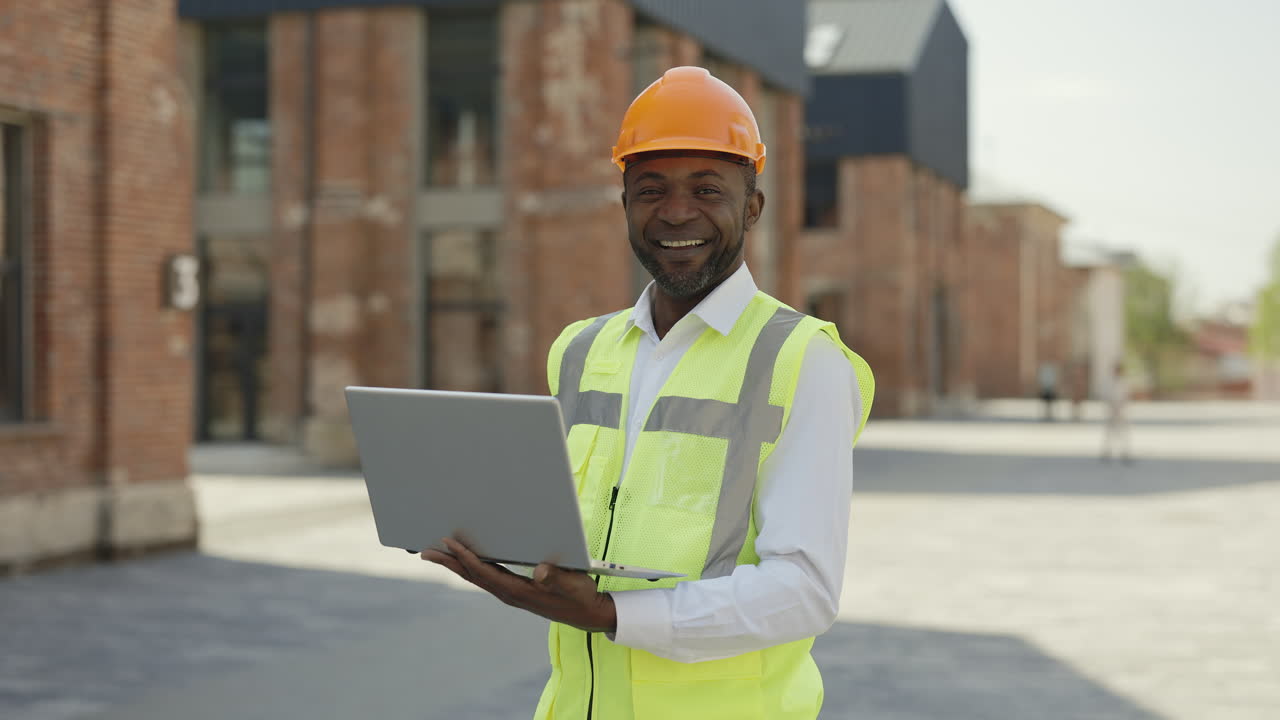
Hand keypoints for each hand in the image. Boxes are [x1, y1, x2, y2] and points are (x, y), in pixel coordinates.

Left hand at [422, 537, 616, 632]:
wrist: (588, 613)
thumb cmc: (580, 596)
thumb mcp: (572, 585)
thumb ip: (556, 578)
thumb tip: (541, 571)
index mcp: (518, 591)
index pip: (485, 572)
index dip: (466, 557)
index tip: (448, 543)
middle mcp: (509, 593)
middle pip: (473, 575)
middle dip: (449, 563)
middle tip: (425, 552)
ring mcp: (511, 593)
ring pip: (478, 577)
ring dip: (457, 565)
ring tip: (438, 554)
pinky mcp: (516, 591)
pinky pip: (487, 577)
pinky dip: (472, 567)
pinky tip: (468, 561)